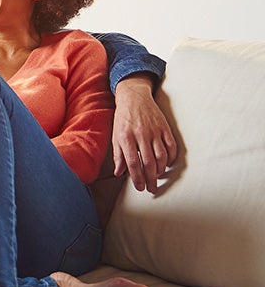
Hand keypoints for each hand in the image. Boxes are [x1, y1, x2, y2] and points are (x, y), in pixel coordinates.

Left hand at [112, 74, 177, 193]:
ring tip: (157, 177)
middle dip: (151, 179)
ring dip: (161, 170)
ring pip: (162, 156)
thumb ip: (118, 155)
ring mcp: (155, 131)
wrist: (134, 97)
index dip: (137, 178)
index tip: (140, 188)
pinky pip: (171, 146)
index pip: (133, 163)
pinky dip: (171, 158)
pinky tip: (167, 164)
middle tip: (152, 189)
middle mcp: (141, 135)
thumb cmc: (122, 119)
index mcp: (126, 138)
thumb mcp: (116, 136)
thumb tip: (119, 173)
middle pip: (149, 162)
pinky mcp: (165, 127)